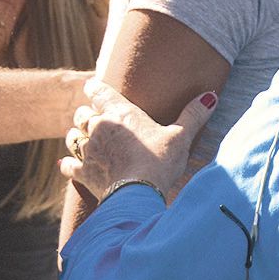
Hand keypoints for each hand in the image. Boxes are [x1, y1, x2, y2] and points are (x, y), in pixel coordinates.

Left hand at [61, 81, 217, 198]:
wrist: (138, 194)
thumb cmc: (160, 162)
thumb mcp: (181, 137)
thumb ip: (193, 115)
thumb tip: (211, 96)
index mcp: (121, 114)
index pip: (99, 91)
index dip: (94, 87)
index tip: (92, 85)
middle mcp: (99, 128)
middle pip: (82, 114)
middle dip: (86, 114)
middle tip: (93, 116)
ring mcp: (88, 151)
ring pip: (71, 137)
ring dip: (76, 136)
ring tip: (82, 138)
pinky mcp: (82, 173)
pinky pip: (68, 165)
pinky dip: (68, 164)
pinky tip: (68, 164)